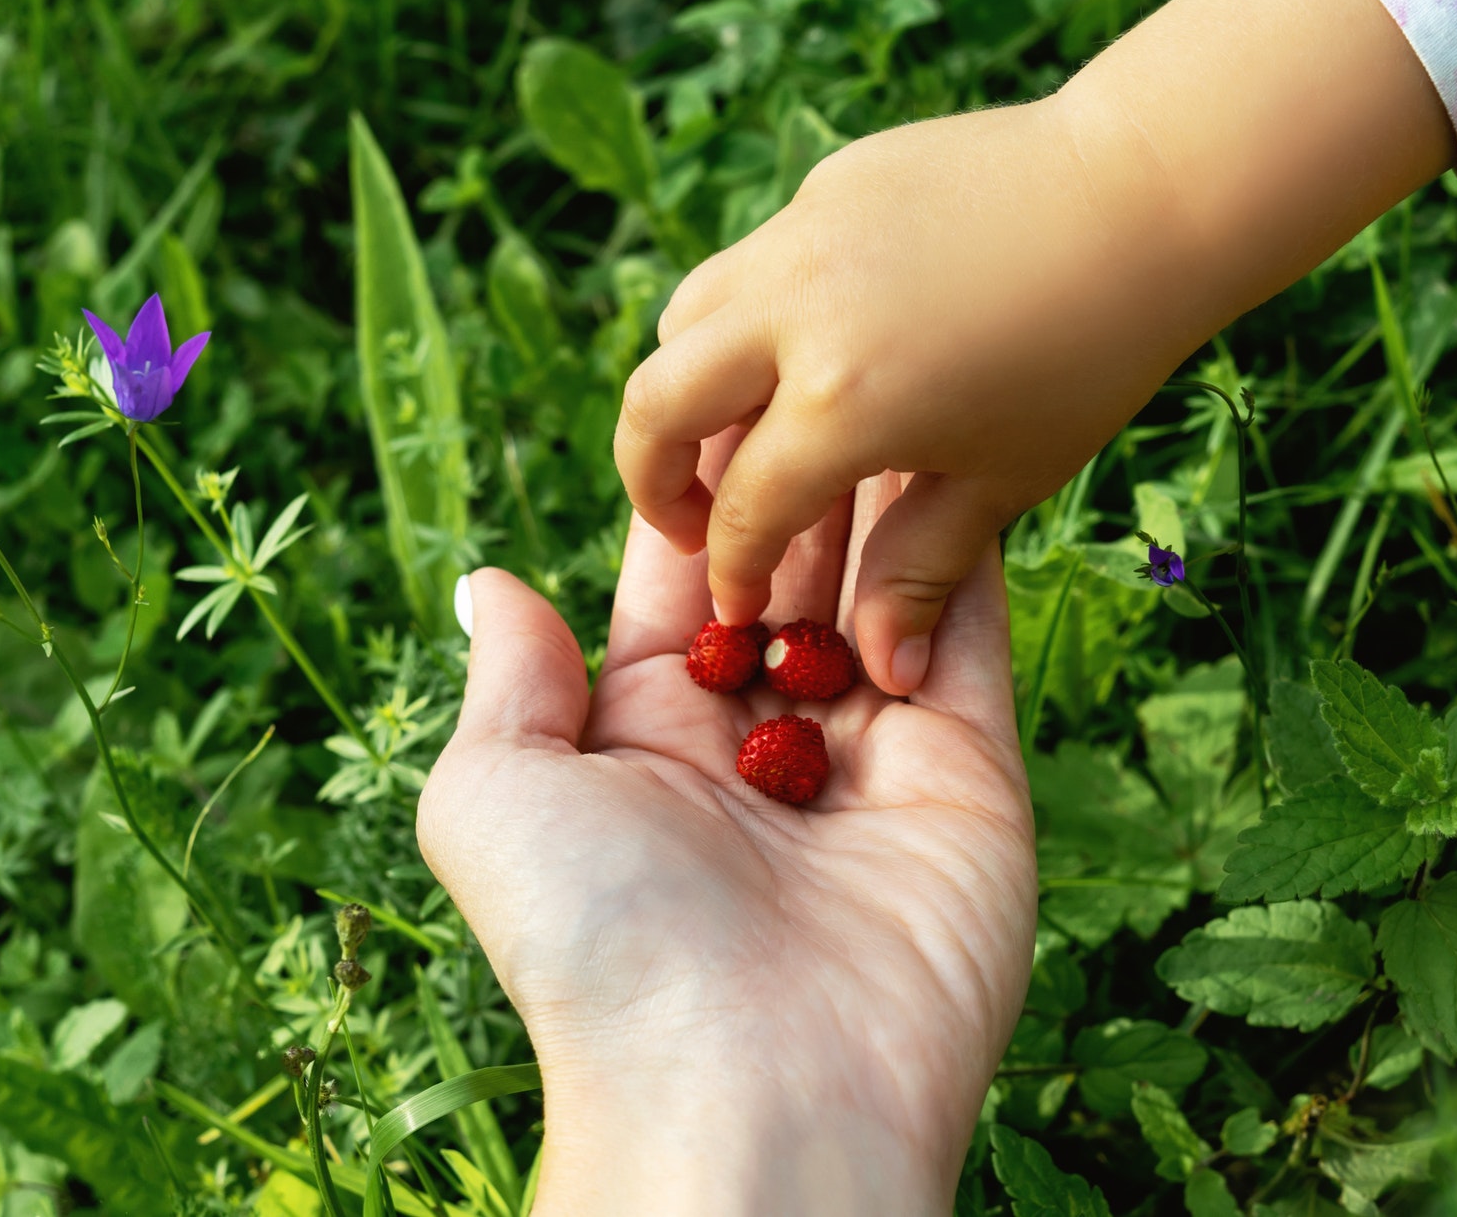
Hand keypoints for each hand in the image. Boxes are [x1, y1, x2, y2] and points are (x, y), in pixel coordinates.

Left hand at [418, 448, 1036, 1216]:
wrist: (755, 1091)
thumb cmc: (602, 946)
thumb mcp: (496, 799)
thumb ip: (511, 684)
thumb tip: (488, 584)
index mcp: (645, 739)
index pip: (678, 583)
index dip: (692, 492)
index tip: (713, 389)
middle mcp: (757, 745)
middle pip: (787, 578)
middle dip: (795, 483)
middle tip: (815, 364)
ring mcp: (869, 763)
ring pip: (879, 595)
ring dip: (880, 501)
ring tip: (889, 379)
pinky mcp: (967, 779)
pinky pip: (965, 643)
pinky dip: (961, 556)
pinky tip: (958, 457)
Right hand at [614, 0, 1454, 694]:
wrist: (1146, 192)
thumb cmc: (1089, 356)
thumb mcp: (1002, 479)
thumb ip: (920, 572)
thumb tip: (882, 673)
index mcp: (840, 404)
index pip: (744, 509)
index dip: (732, 571)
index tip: (736, 605)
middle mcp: (794, 313)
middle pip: (657, 403)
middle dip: (651, 476)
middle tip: (689, 521)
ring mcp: (803, 237)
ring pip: (686, 317)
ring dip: (687, 384)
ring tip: (736, 431)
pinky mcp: (828, 187)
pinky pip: (756, 263)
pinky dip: (753, 319)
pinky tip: (818, 348)